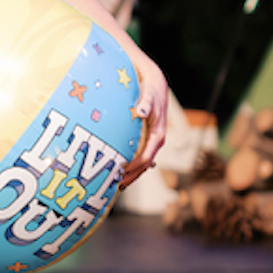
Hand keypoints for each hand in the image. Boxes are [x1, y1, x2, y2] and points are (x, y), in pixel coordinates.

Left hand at [121, 50, 169, 188]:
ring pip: (143, 164)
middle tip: (114, 186)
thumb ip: (144, 104)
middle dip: (131, 176)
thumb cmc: (150, 92)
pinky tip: (120, 173)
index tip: (119, 174)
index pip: (146, 158)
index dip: (133, 168)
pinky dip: (132, 166)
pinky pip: (141, 157)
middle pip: (144, 166)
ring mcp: (152, 142)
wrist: (157, 86)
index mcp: (158, 136)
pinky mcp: (147, 140)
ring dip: (131, 175)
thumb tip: (141, 111)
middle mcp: (156, 141)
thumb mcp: (148, 97)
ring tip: (116, 185)